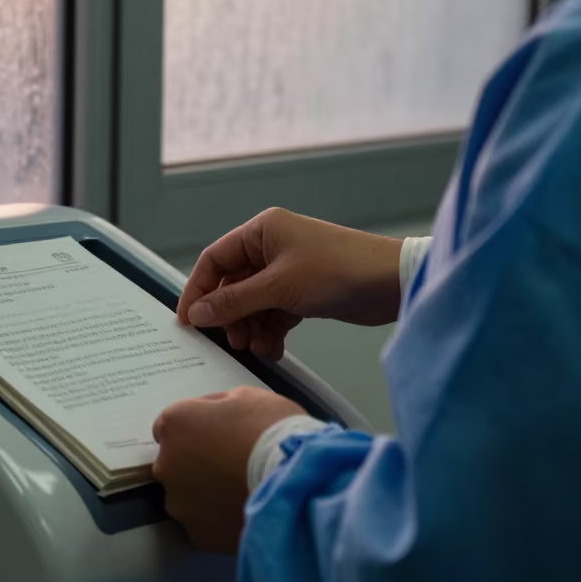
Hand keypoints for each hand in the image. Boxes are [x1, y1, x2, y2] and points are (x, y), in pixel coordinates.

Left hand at [152, 387, 307, 553]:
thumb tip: (209, 416)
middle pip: (175, 464)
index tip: (218, 437)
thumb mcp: (245, 397)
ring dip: (205, 494)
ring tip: (240, 493)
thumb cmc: (272, 430)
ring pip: (187, 498)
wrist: (296, 481)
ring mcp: (180, 504)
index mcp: (175, 425)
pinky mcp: (198, 535)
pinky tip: (244, 513)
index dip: (196, 430)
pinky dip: (218, 520)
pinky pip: (205, 524)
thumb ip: (216, 406)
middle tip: (231, 465)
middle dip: (196, 463)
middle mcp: (166, 465)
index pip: (171, 427)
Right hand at [177, 208, 403, 359]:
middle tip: (232, 342)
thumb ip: (234, 302)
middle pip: (232, 285)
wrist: (392, 283)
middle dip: (230, 316)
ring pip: (252, 303)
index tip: (188, 321)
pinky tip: (274, 349)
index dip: (198, 290)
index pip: (214, 260)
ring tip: (257, 348)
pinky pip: (273, 313)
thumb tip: (197, 314)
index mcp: (262, 231)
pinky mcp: (303, 292)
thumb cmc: (338, 270)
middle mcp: (271, 247)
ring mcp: (287, 271)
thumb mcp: (279, 287)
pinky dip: (270, 331)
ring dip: (251, 328)